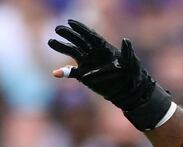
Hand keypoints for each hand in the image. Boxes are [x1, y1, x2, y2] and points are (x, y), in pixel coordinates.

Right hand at [47, 19, 171, 129]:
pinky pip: (71, 72)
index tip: (70, 22)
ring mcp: (88, 63)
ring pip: (72, 52)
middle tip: (58, 29)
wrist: (128, 90)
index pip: (90, 35)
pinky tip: (55, 73)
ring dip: (62, 47)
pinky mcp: (84, 75)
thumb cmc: (132, 73)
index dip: (80, 28)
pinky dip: (63, 72)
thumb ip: (127, 51)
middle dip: (68, 35)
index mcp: (103, 47)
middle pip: (78, 41)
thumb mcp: (131, 62)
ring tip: (50, 42)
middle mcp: (93, 53)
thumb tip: (126, 40)